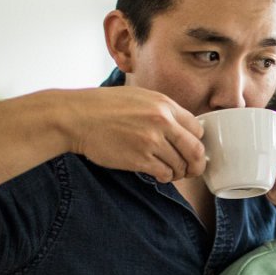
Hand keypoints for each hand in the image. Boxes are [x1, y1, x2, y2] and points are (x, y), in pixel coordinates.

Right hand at [65, 87, 205, 181]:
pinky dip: (164, 177)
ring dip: (178, 173)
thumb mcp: (140, 97)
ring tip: (170, 172)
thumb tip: (181, 128)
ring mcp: (151, 141)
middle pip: (195, 151)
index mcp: (164, 105)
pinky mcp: (139, 159)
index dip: (197, 142)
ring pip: (180, 165)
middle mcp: (162, 122)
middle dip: (197, 164)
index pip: (197, 129)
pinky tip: (159, 174)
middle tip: (191, 170)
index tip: (191, 150)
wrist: (77, 117)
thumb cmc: (104, 106)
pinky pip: (164, 173)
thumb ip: (162, 111)